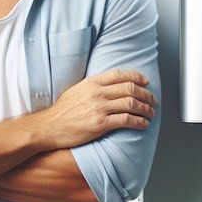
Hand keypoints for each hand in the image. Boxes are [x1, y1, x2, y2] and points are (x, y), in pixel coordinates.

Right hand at [32, 69, 156, 149]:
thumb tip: (109, 86)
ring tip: (150, 113)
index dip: (136, 77)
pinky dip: (138, 122)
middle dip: (146, 94)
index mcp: (92, 83)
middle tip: (152, 100)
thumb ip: (93, 86)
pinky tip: (143, 124)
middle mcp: (97, 93)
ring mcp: (99, 108)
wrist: (49, 127)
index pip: (119, 74)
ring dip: (145, 108)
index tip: (145, 82)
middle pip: (130, 88)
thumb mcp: (77, 90)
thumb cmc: (62, 111)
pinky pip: (126, 120)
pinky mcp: (100, 124)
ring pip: (131, 103)